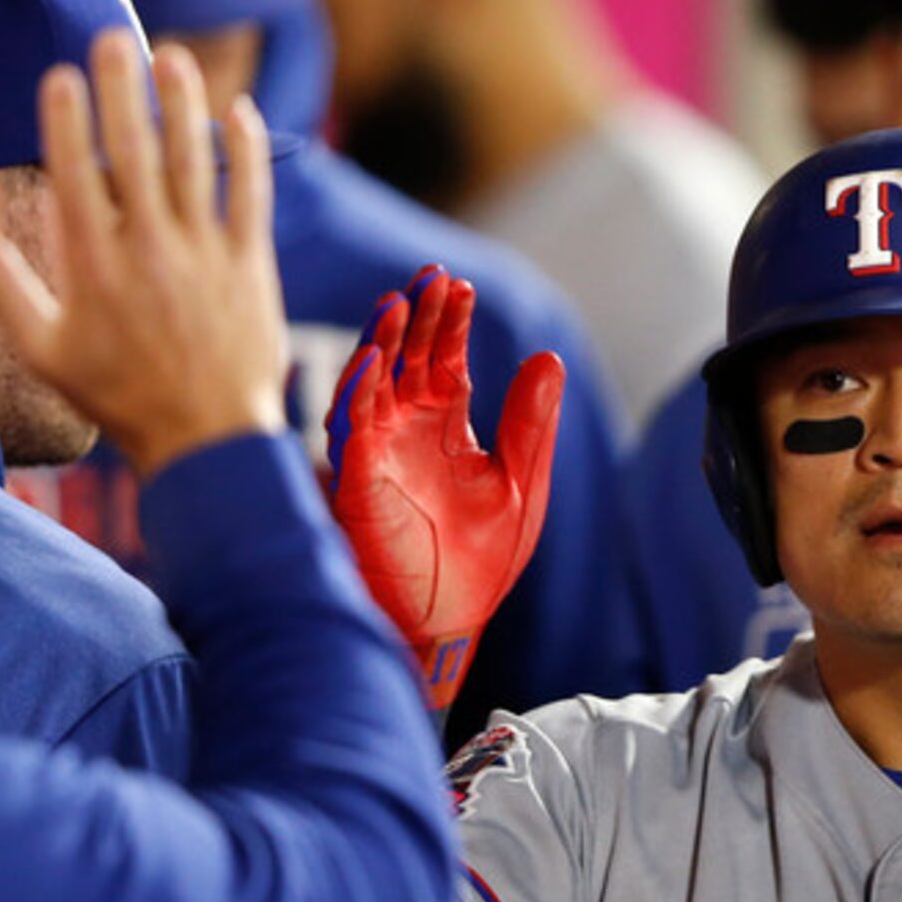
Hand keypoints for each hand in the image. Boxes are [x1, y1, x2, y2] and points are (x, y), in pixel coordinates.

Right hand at [0, 30, 288, 474]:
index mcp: (92, 267)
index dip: (65, 120)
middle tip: (112, 38)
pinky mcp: (251, 264)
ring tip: (171, 56)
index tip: (58, 75)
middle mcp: (148, 249)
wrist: (206, 439)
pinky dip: (244, 149)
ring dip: (181, 103)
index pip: (74, 174)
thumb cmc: (120, 398)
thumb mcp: (45, 351)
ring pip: (191, 161)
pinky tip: (236, 109)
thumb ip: (6, 287)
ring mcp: (204, 253)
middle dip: (121, 89)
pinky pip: (249, 193)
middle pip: (132, 152)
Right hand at [327, 267, 563, 709]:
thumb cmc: (479, 563)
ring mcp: (378, 453)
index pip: (445, 359)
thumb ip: (531, 424)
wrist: (446, 624)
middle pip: (407, 358)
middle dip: (417, 317)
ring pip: (371, 383)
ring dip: (380, 343)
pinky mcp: (357, 482)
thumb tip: (550, 358)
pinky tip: (370, 362)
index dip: (450, 322)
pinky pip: (350, 431)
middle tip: (429, 277)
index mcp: (446, 427)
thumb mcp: (520, 485)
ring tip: (396, 304)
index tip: (459, 284)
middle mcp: (406, 432)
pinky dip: (356, 394)